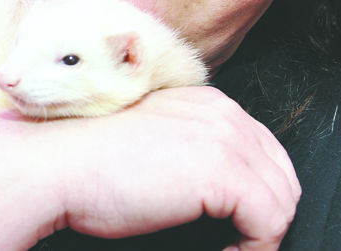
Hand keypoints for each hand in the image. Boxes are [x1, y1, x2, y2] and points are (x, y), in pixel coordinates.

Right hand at [54, 86, 300, 249]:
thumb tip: (215, 189)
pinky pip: (271, 222)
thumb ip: (193, 151)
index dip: (258, 193)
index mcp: (209, 104)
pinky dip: (258, 249)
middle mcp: (223, 114)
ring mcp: (224, 140)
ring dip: (262, 234)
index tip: (236, 223)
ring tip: (230, 250)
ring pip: (282, 200)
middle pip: (281, 175)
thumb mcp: (156, 144)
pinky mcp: (220, 172)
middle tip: (236, 242)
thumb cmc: (92, 162)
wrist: (58, 164)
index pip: (265, 152)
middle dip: (266, 215)